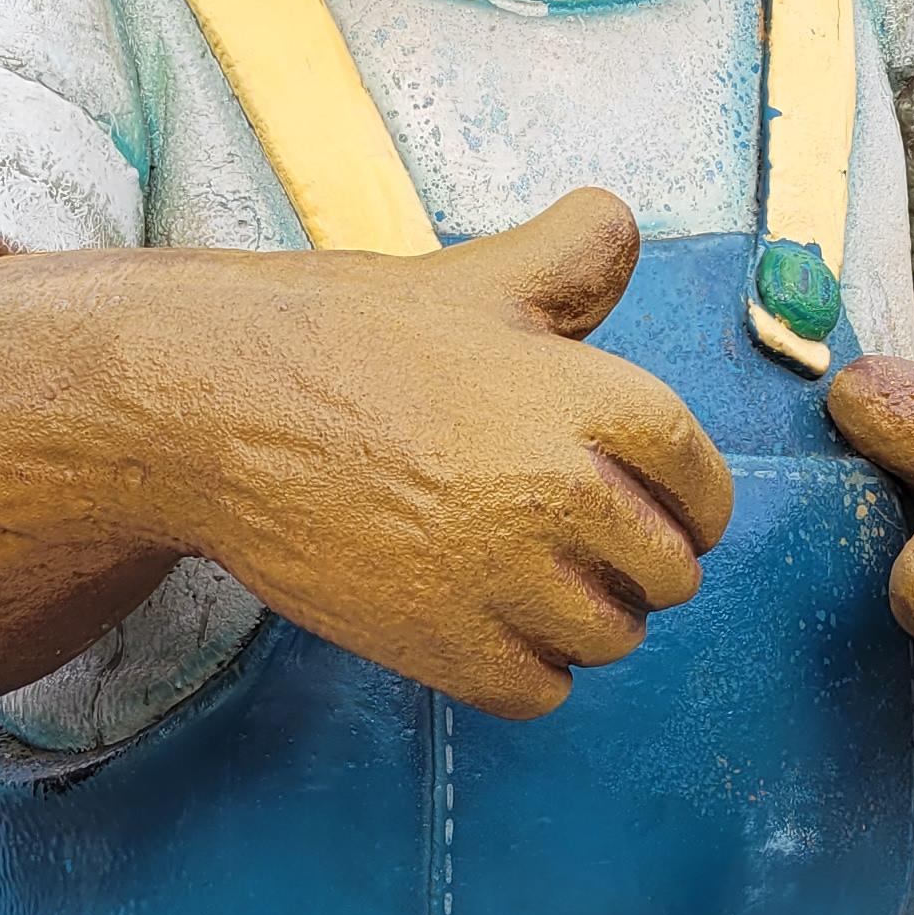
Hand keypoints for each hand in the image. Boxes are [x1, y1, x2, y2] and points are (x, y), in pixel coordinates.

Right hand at [144, 190, 732, 719]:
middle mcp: (562, 492)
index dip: (698, 503)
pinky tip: (493, 629)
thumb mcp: (471, 281)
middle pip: (668, 570)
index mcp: (587, 399)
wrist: (215, 410)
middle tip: (594, 554)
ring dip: (588, 623)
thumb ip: (565, 262)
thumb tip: (614, 223)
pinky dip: (532, 673)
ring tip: (537, 588)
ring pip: (609, 638)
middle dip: (644, 566)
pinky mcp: (446, 645)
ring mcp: (504, 576)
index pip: (698, 479)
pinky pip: (540, 691)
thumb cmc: (342, 337)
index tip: (682, 516)